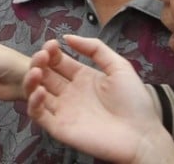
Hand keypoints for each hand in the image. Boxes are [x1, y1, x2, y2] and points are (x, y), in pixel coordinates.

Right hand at [25, 36, 173, 163]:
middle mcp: (70, 93)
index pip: (58, 61)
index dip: (51, 52)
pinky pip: (39, 114)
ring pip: (36, 92)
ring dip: (30, 80)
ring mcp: (63, 110)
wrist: (142, 135)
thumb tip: (67, 37)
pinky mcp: (60, 128)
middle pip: (44, 74)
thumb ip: (95, 48)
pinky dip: (33, 102)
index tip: (51, 44)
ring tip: (37, 71)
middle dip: (38, 62)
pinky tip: (40, 91)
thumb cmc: (135, 102)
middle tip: (41, 55)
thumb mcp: (119, 66)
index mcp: (82, 78)